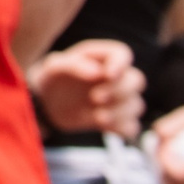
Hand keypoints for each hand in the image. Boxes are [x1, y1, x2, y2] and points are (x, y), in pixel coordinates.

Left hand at [29, 39, 145, 139]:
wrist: (46, 103)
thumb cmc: (53, 78)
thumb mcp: (55, 67)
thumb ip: (73, 65)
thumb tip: (97, 72)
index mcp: (102, 57)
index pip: (122, 54)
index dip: (120, 64)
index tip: (108, 75)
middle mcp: (116, 77)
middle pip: (137, 80)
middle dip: (120, 91)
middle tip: (95, 98)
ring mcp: (119, 100)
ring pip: (136, 105)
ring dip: (120, 113)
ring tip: (98, 117)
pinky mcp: (117, 121)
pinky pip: (132, 127)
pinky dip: (122, 129)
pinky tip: (103, 126)